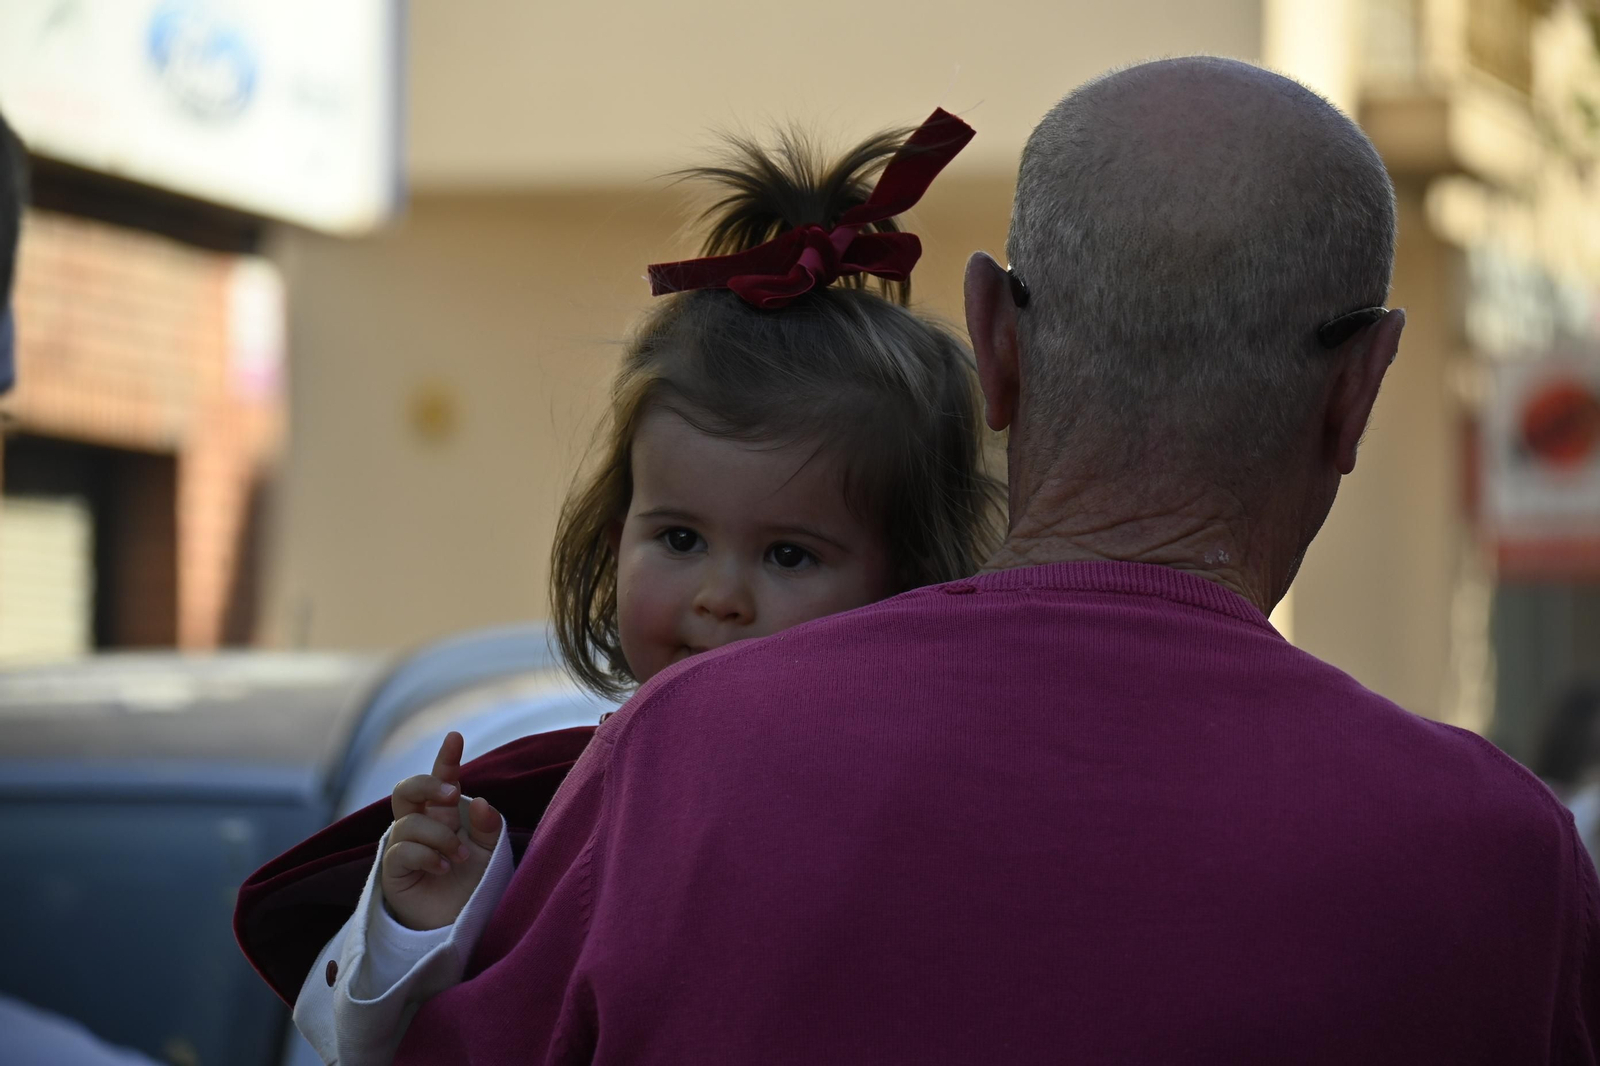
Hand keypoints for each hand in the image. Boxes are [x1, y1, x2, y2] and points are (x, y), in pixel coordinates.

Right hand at [380, 731, 502, 930]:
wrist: (462, 926)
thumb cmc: (475, 886)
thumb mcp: (490, 853)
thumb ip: (489, 827)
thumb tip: (482, 802)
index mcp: (445, 816)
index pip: (442, 781)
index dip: (446, 759)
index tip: (456, 737)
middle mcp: (421, 826)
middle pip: (405, 790)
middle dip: (428, 785)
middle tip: (454, 795)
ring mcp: (403, 847)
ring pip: (409, 823)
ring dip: (439, 837)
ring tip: (459, 857)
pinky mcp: (392, 872)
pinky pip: (401, 851)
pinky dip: (426, 856)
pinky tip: (443, 868)